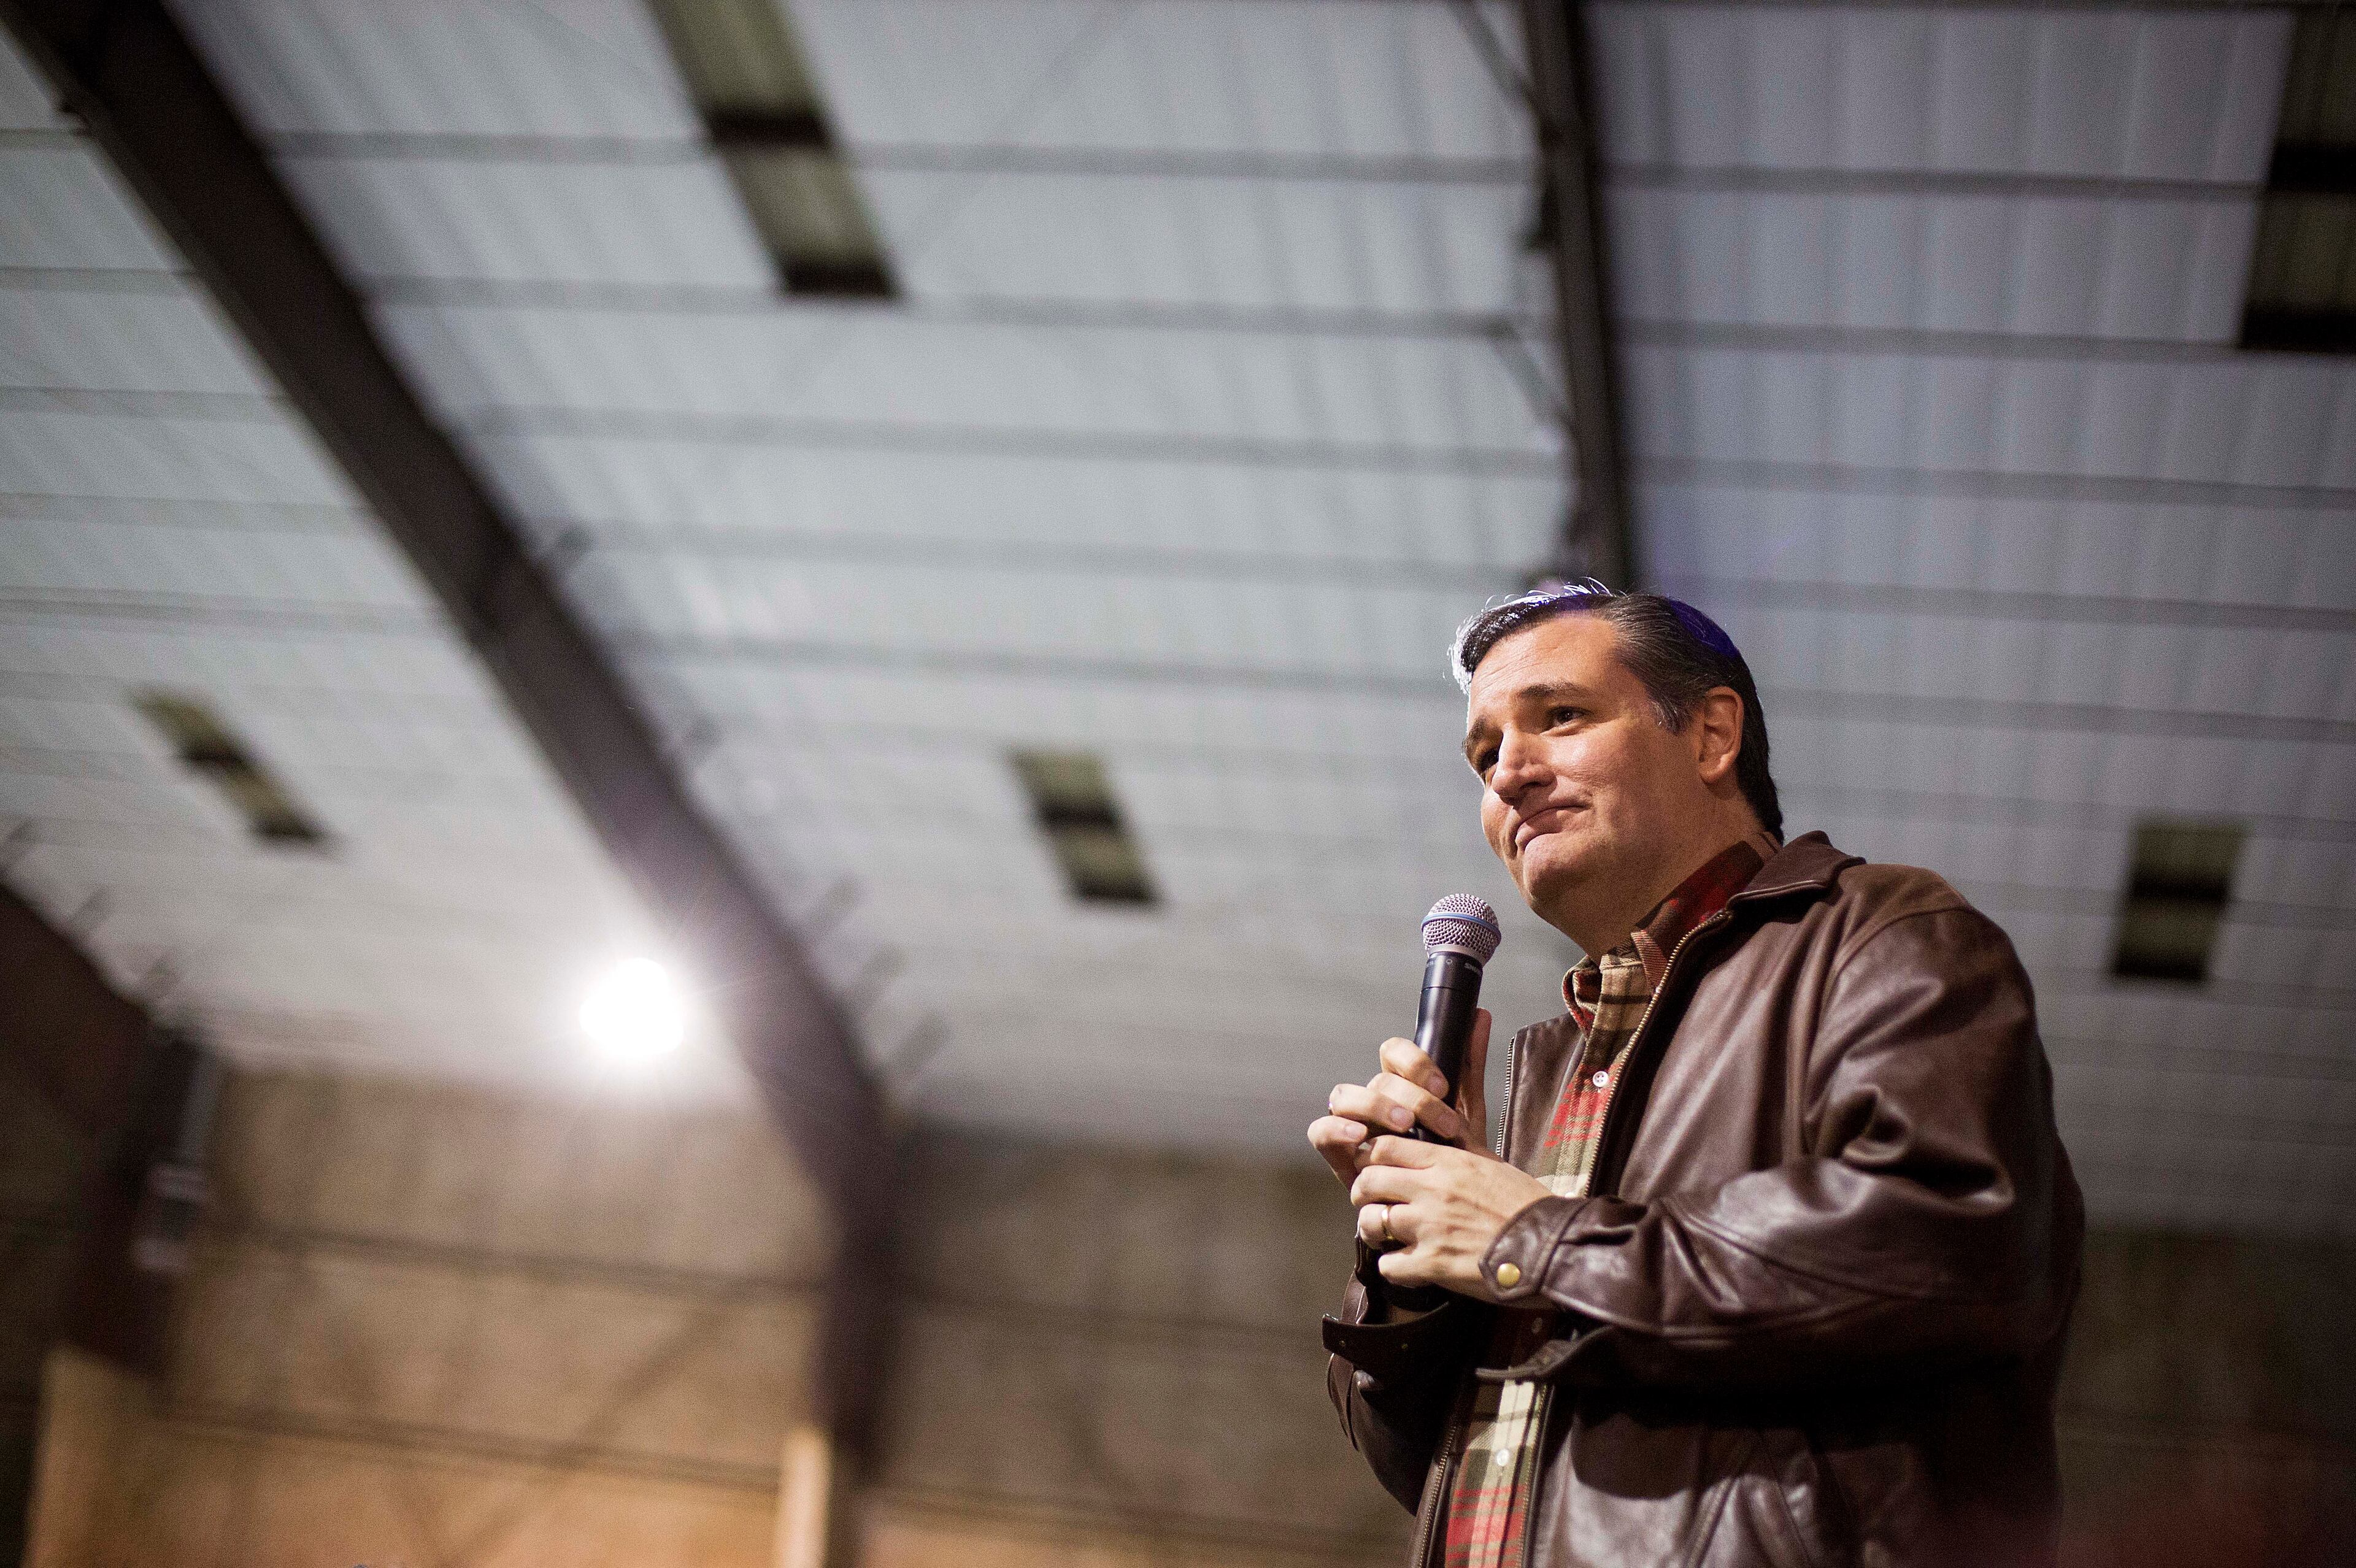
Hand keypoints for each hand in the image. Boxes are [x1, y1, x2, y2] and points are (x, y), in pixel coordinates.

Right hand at [1307, 1010, 1494, 1187]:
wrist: (1448, 1207)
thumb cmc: (1452, 1157)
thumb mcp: (1467, 1110)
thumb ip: (1469, 1065)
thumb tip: (1480, 1015)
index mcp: (1400, 1086)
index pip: (1393, 1053)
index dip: (1414, 1062)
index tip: (1443, 1086)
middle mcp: (1373, 1102)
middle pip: (1377, 1080)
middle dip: (1411, 1098)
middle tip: (1442, 1124)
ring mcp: (1352, 1125)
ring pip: (1343, 1097)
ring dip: (1374, 1107)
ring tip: (1404, 1127)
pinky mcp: (1338, 1154)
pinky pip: (1320, 1132)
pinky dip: (1335, 1130)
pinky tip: (1359, 1138)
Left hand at [1348, 1137, 1549, 1298]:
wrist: (1554, 1248)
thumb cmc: (1529, 1208)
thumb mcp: (1494, 1165)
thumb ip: (1463, 1148)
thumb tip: (1448, 1129)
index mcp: (1448, 1162)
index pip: (1384, 1147)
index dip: (1371, 1159)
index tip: (1375, 1171)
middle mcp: (1432, 1190)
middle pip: (1367, 1181)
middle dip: (1364, 1195)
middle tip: (1375, 1205)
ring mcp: (1430, 1228)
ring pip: (1371, 1222)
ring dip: (1374, 1232)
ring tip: (1387, 1238)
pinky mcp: (1433, 1264)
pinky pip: (1388, 1265)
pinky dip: (1393, 1268)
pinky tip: (1409, 1267)